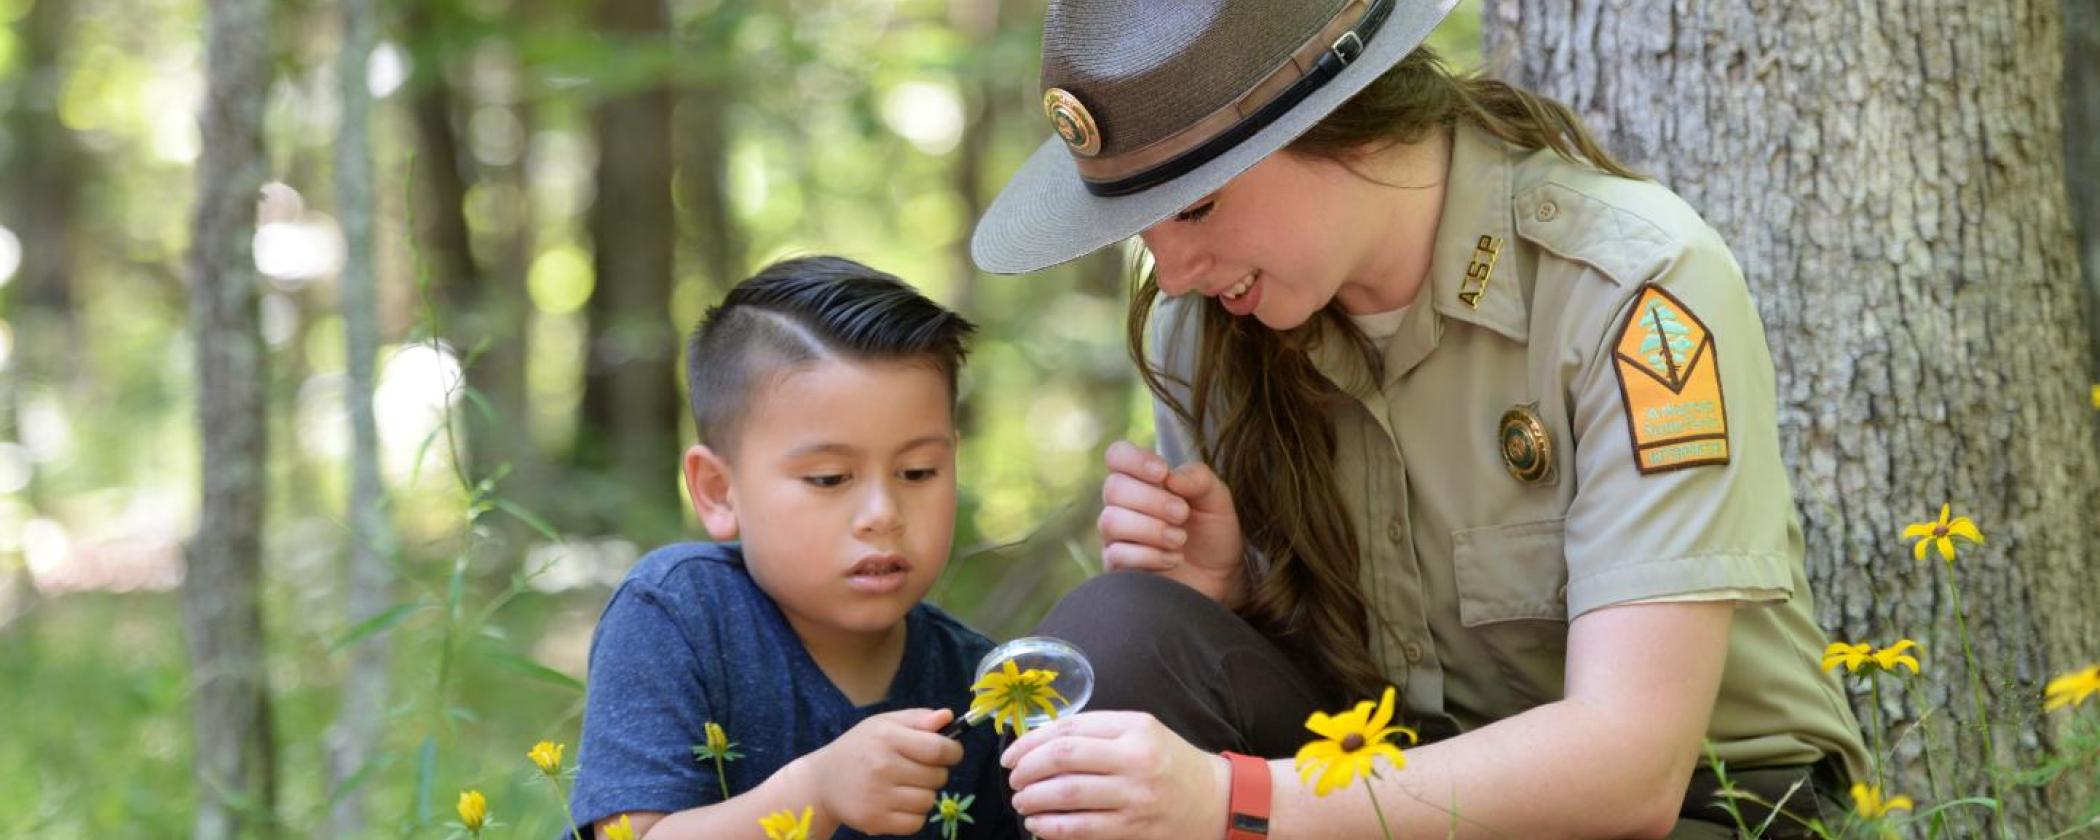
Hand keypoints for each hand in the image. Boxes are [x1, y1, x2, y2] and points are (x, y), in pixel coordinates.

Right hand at [802, 708, 962, 835]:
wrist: (822, 781)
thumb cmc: (860, 747)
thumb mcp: (884, 724)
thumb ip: (918, 718)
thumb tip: (948, 716)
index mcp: (887, 737)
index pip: (939, 748)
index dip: (953, 751)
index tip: (949, 753)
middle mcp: (882, 766)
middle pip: (938, 777)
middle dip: (935, 773)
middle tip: (916, 769)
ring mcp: (878, 796)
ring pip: (929, 801)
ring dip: (924, 794)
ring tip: (905, 786)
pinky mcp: (875, 820)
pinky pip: (916, 823)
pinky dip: (913, 815)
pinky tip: (898, 803)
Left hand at [1001, 711, 1230, 839]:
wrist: (1217, 800)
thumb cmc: (1171, 762)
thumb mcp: (1143, 731)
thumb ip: (1098, 731)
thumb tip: (1041, 743)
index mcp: (1135, 728)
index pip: (1070, 728)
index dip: (1032, 741)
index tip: (1012, 754)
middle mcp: (1135, 759)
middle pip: (1063, 758)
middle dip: (1027, 769)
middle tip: (1014, 779)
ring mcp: (1135, 796)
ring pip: (1068, 794)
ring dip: (1034, 799)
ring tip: (1022, 801)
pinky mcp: (1134, 829)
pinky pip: (1081, 829)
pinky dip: (1052, 827)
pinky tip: (1039, 825)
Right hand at [1097, 440, 1245, 603]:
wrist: (1222, 578)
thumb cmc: (1214, 533)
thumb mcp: (1217, 499)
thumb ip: (1198, 478)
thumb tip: (1169, 477)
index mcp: (1143, 479)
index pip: (1117, 455)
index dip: (1135, 460)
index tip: (1163, 473)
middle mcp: (1123, 505)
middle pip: (1113, 488)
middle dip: (1152, 500)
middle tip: (1182, 514)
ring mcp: (1117, 536)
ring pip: (1111, 521)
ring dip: (1151, 529)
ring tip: (1180, 539)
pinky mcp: (1117, 567)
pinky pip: (1117, 554)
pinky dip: (1150, 556)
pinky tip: (1174, 559)